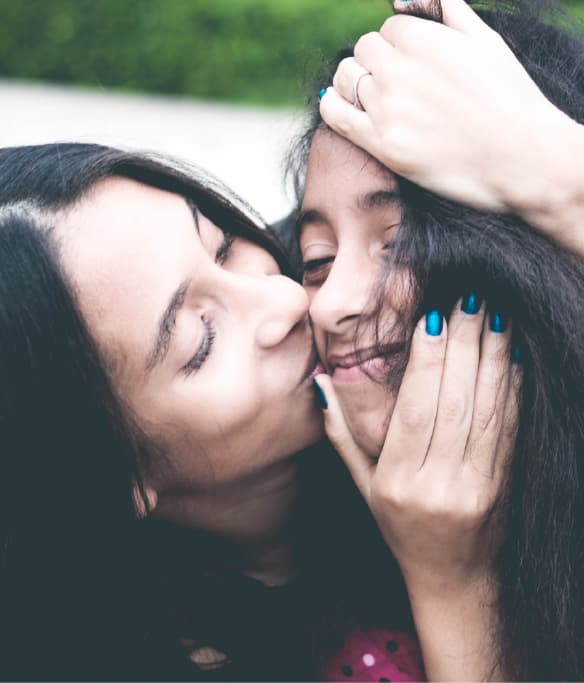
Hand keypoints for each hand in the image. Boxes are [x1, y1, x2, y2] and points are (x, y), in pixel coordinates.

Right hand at [314, 299, 519, 591]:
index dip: (426, 362)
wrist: (453, 577)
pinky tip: (512, 356)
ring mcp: (476, 485)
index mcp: (399, 481)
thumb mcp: (363, 487)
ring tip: (494, 315)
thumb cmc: (400, 528)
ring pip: (485, 411)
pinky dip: (511, 388)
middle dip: (463, 346)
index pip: (415, 410)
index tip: (433, 318)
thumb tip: (322, 385)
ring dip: (492, 358)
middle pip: (453, 403)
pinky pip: (507, 429)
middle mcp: (439, 483)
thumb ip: (341, 436)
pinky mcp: (503, 484)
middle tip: (469, 300)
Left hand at [320, 0, 575, 218]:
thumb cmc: (508, 98)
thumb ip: (446, 10)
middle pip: (364, 51)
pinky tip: (337, 103)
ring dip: (354, 81)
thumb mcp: (484, 39)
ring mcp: (386, 107)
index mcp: (421, 39)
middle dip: (376, 62)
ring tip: (373, 96)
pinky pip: (335, 114)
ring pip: (346, 78)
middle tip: (396, 83)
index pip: (388, 29)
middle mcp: (397, 69)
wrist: (519, 156)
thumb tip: (403, 0)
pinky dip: (331, 104)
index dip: (397, 46)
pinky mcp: (381, 143)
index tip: (411, 64)